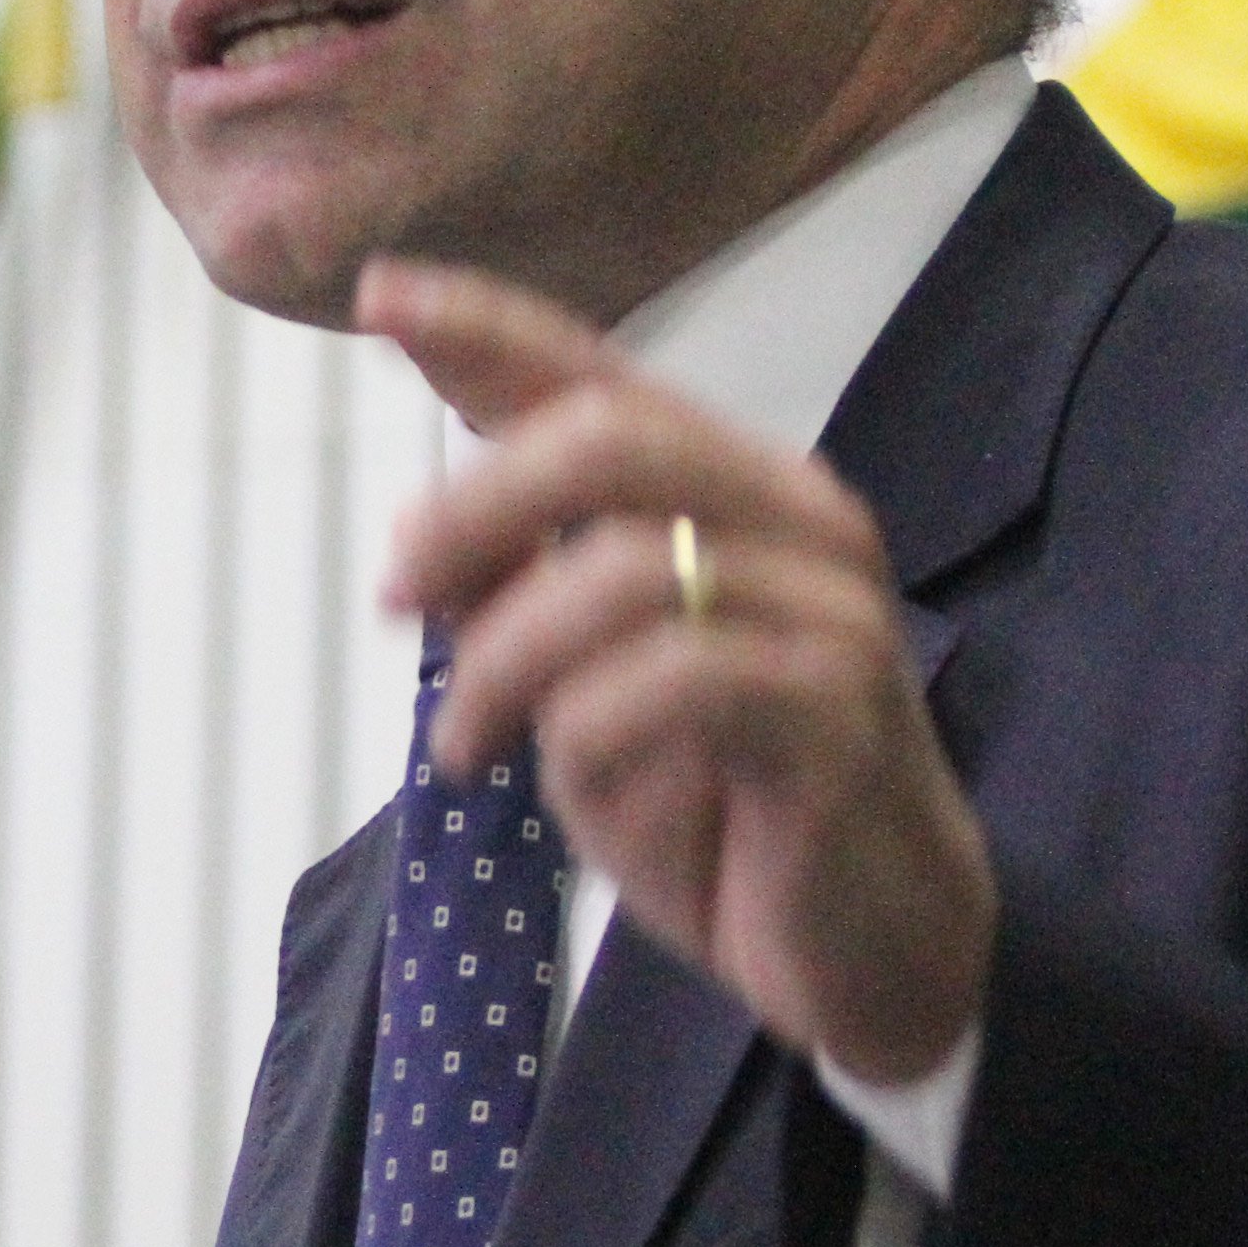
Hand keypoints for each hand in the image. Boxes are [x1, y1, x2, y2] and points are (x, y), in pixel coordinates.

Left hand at [360, 260, 994, 1084]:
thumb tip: (423, 532)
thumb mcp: (586, 695)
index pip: (602, 376)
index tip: (379, 296)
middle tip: (396, 596)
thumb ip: (526, 601)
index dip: (490, 329)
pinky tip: (564, 778)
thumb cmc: (724, 809)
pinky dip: (585, 727)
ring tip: (466, 746)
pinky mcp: (841, 709)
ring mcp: (832, 608)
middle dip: (475, 508)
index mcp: (735, 492)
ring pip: (623, 570)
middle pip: (611, 438)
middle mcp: (797, 520)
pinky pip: (674, 681)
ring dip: (507, 662)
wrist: (868, 950)